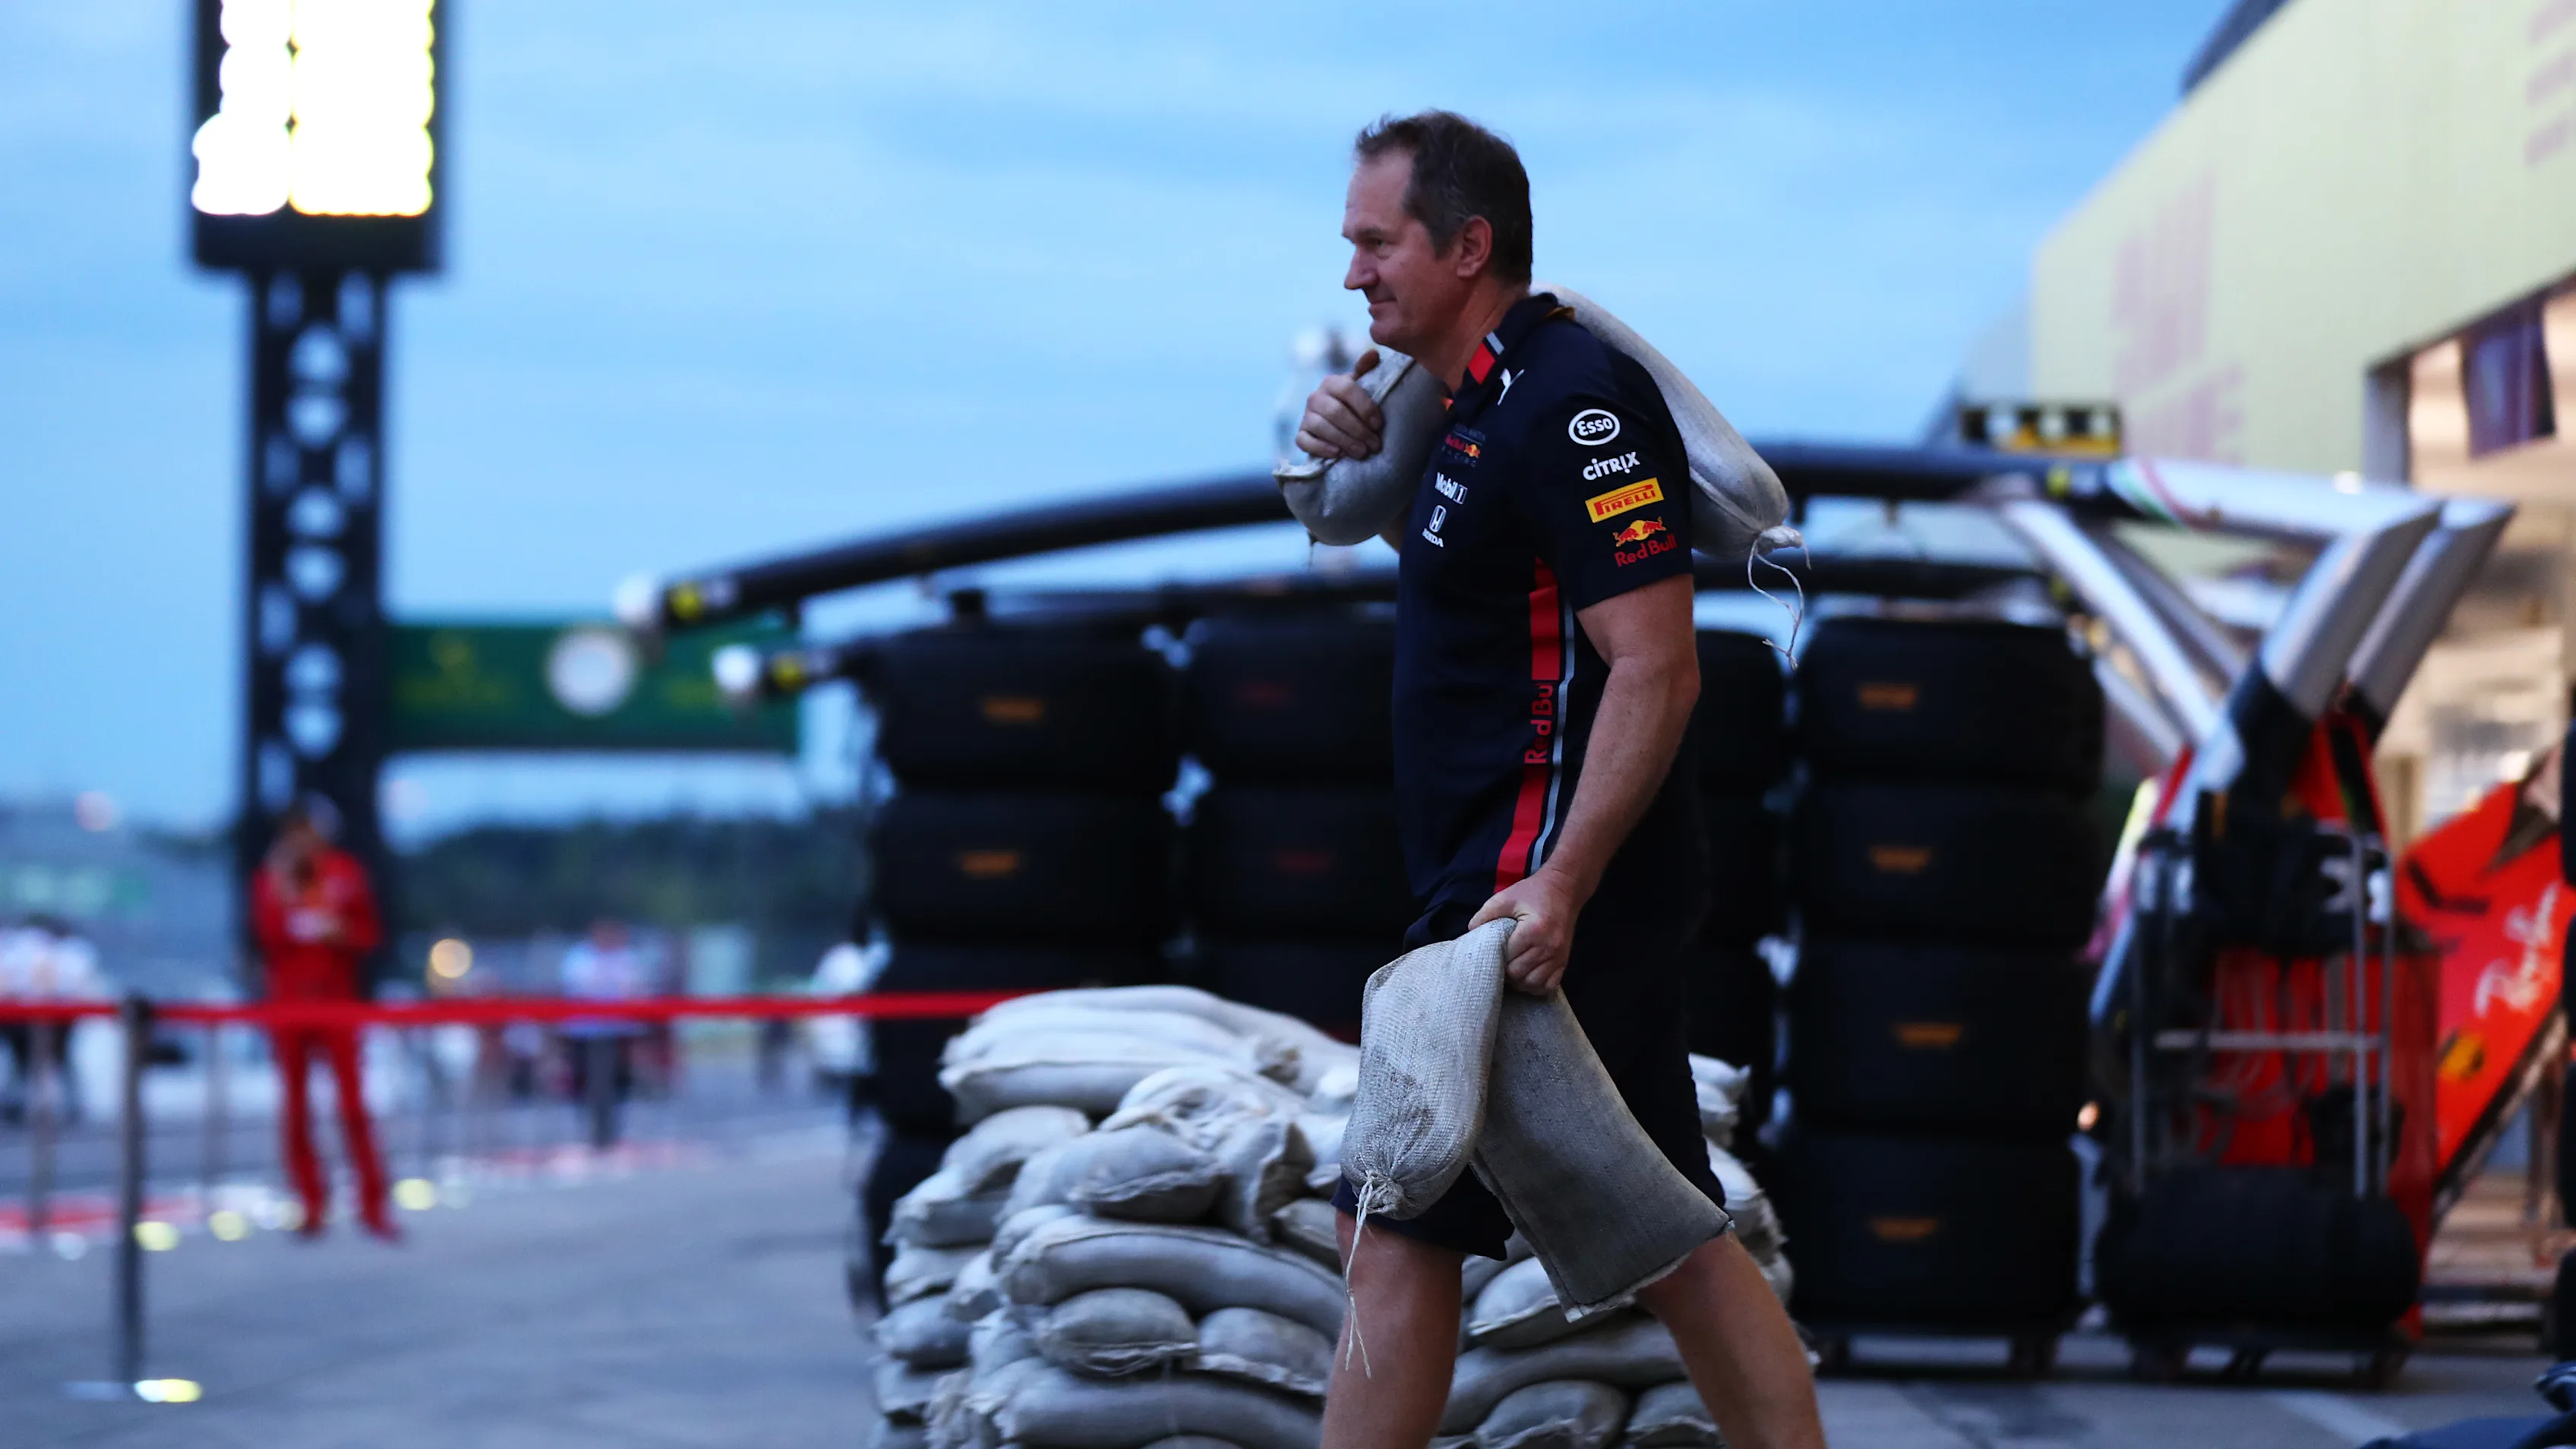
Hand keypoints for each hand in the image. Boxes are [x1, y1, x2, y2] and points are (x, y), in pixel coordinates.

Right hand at [1292, 350, 1384, 459]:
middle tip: (1374, 444)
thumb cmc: (1352, 405)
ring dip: (1344, 441)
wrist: (1335, 426)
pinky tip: (1337, 453)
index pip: (1347, 390)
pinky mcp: (1300, 434)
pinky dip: (1321, 448)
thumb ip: (1366, 371)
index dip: (1364, 407)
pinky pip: (1305, 441)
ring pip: (1322, 427)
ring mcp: (1306, 416)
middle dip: (1357, 430)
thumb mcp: (1360, 387)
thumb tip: (1374, 353)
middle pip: (1336, 412)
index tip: (1378, 424)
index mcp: (1331, 382)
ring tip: (1362, 452)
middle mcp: (1315, 397)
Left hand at [1468, 868, 1586, 994]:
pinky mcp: (1565, 962)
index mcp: (1534, 931)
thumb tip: (1470, 933)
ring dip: (1519, 981)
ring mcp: (1559, 957)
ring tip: (1513, 968)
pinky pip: (1548, 986)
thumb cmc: (1533, 892)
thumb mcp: (1506, 897)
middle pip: (1519, 974)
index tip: (1493, 950)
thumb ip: (1485, 915)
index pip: (1508, 958)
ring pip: (1533, 984)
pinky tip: (1527, 975)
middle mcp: (1549, 947)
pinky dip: (1535, 985)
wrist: (1564, 889)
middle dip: (1506, 971)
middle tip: (1501, 960)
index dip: (1497, 957)